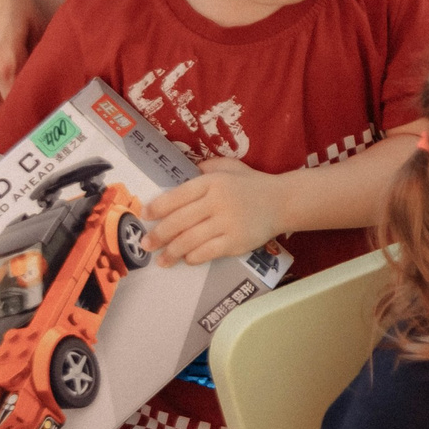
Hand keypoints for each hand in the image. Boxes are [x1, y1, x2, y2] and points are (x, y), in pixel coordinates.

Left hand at [143, 158, 285, 266]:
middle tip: (145, 244)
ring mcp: (227, 223)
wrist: (283, 201)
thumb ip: (206, 169)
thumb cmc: (251, 185)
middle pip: (178, 222)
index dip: (157, 207)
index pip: (177, 196)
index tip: (145, 215)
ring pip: (189, 241)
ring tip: (161, 260)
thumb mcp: (230, 168)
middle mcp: (218, 202)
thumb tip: (180, 176)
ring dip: (171, 253)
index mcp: (213, 182)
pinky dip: (192, 257)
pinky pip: (206, 253)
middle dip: (157, 235)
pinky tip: (187, 258)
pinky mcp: (236, 242)